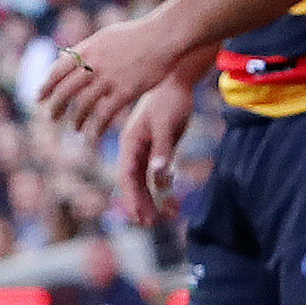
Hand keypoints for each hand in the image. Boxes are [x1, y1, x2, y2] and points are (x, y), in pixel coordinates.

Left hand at [40, 12, 199, 140]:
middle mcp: (93, 65)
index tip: (39, 99)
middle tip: (52, 118)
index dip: (45, 87)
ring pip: (83, 105)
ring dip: (76, 119)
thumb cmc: (136, 36)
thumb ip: (87, 49)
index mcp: (86, 50)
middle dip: (56, 107)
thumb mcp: (105, 36)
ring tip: (75, 128)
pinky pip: (104, 114)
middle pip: (65, 90)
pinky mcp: (125, 92)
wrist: (162, 38)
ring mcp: (108, 79)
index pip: (57, 71)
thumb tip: (69, 57)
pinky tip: (93, 135)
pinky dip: (96, 127)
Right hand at [119, 76, 200, 224]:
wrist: (178, 80)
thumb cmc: (170, 100)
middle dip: (141, 203)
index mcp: (130, 142)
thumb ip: (163, 151)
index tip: (140, 216)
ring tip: (162, 219)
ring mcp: (146, 148)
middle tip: (151, 224)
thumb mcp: (166, 125)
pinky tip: (173, 202)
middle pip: (134, 182)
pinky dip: (163, 188)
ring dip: (151, 199)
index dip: (132, 198)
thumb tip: (159, 177)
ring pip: (144, 180)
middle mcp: (134, 148)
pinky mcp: (159, 147)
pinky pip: (157, 173)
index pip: (128, 176)